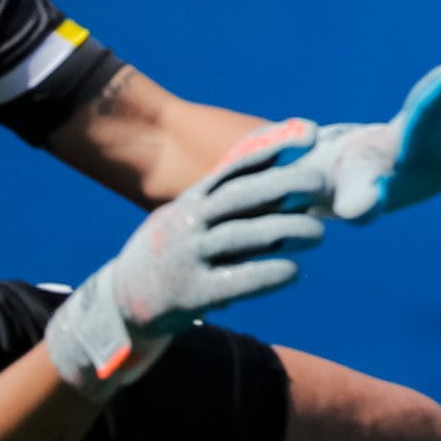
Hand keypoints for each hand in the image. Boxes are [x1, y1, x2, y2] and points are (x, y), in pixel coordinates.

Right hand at [43, 122, 325, 394]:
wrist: (120, 306)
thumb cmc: (174, 256)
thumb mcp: (192, 221)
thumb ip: (232, 206)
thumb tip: (290, 185)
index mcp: (190, 202)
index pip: (232, 168)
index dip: (270, 150)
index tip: (307, 134)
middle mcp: (184, 223)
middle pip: (237, 197)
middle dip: (281, 185)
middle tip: (320, 181)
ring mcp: (183, 258)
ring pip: (239, 237)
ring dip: (284, 231)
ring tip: (319, 233)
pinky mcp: (188, 295)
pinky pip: (233, 281)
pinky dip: (266, 275)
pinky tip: (293, 271)